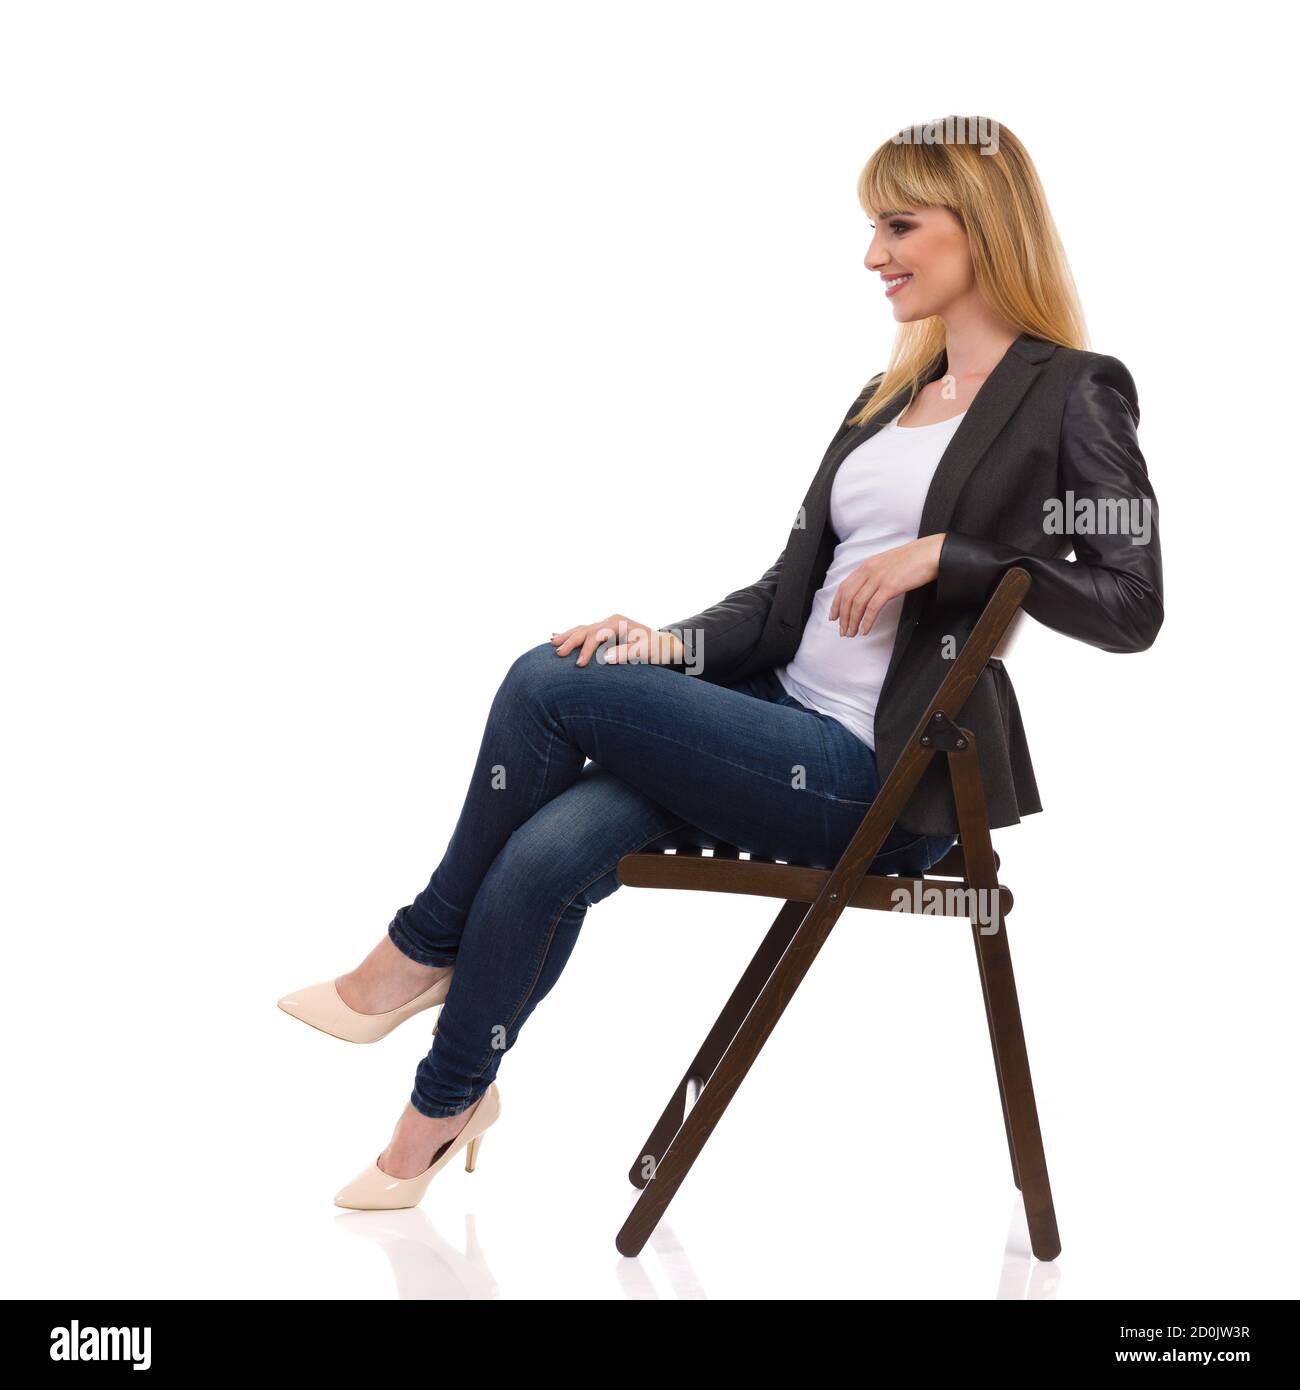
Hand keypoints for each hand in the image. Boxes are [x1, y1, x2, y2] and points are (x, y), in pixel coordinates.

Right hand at [550, 614, 684, 666]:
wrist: (664, 646)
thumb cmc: (656, 649)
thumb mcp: (645, 652)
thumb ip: (626, 653)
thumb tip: (605, 658)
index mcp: (617, 623)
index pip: (595, 635)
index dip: (586, 650)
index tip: (579, 665)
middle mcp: (609, 622)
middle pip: (584, 630)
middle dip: (570, 641)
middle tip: (557, 653)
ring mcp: (606, 626)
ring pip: (581, 629)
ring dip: (567, 636)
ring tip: (551, 643)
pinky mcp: (605, 633)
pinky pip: (585, 633)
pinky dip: (572, 635)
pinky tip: (556, 635)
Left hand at [828, 533, 945, 636]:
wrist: (931, 553)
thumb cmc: (913, 559)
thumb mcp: (887, 564)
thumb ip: (875, 575)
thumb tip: (869, 592)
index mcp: (867, 565)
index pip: (844, 587)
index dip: (836, 604)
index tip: (834, 617)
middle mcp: (869, 571)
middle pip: (848, 597)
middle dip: (843, 617)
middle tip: (843, 631)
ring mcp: (879, 578)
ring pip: (857, 604)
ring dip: (853, 622)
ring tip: (852, 633)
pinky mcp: (890, 586)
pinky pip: (873, 607)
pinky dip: (867, 621)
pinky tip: (865, 630)